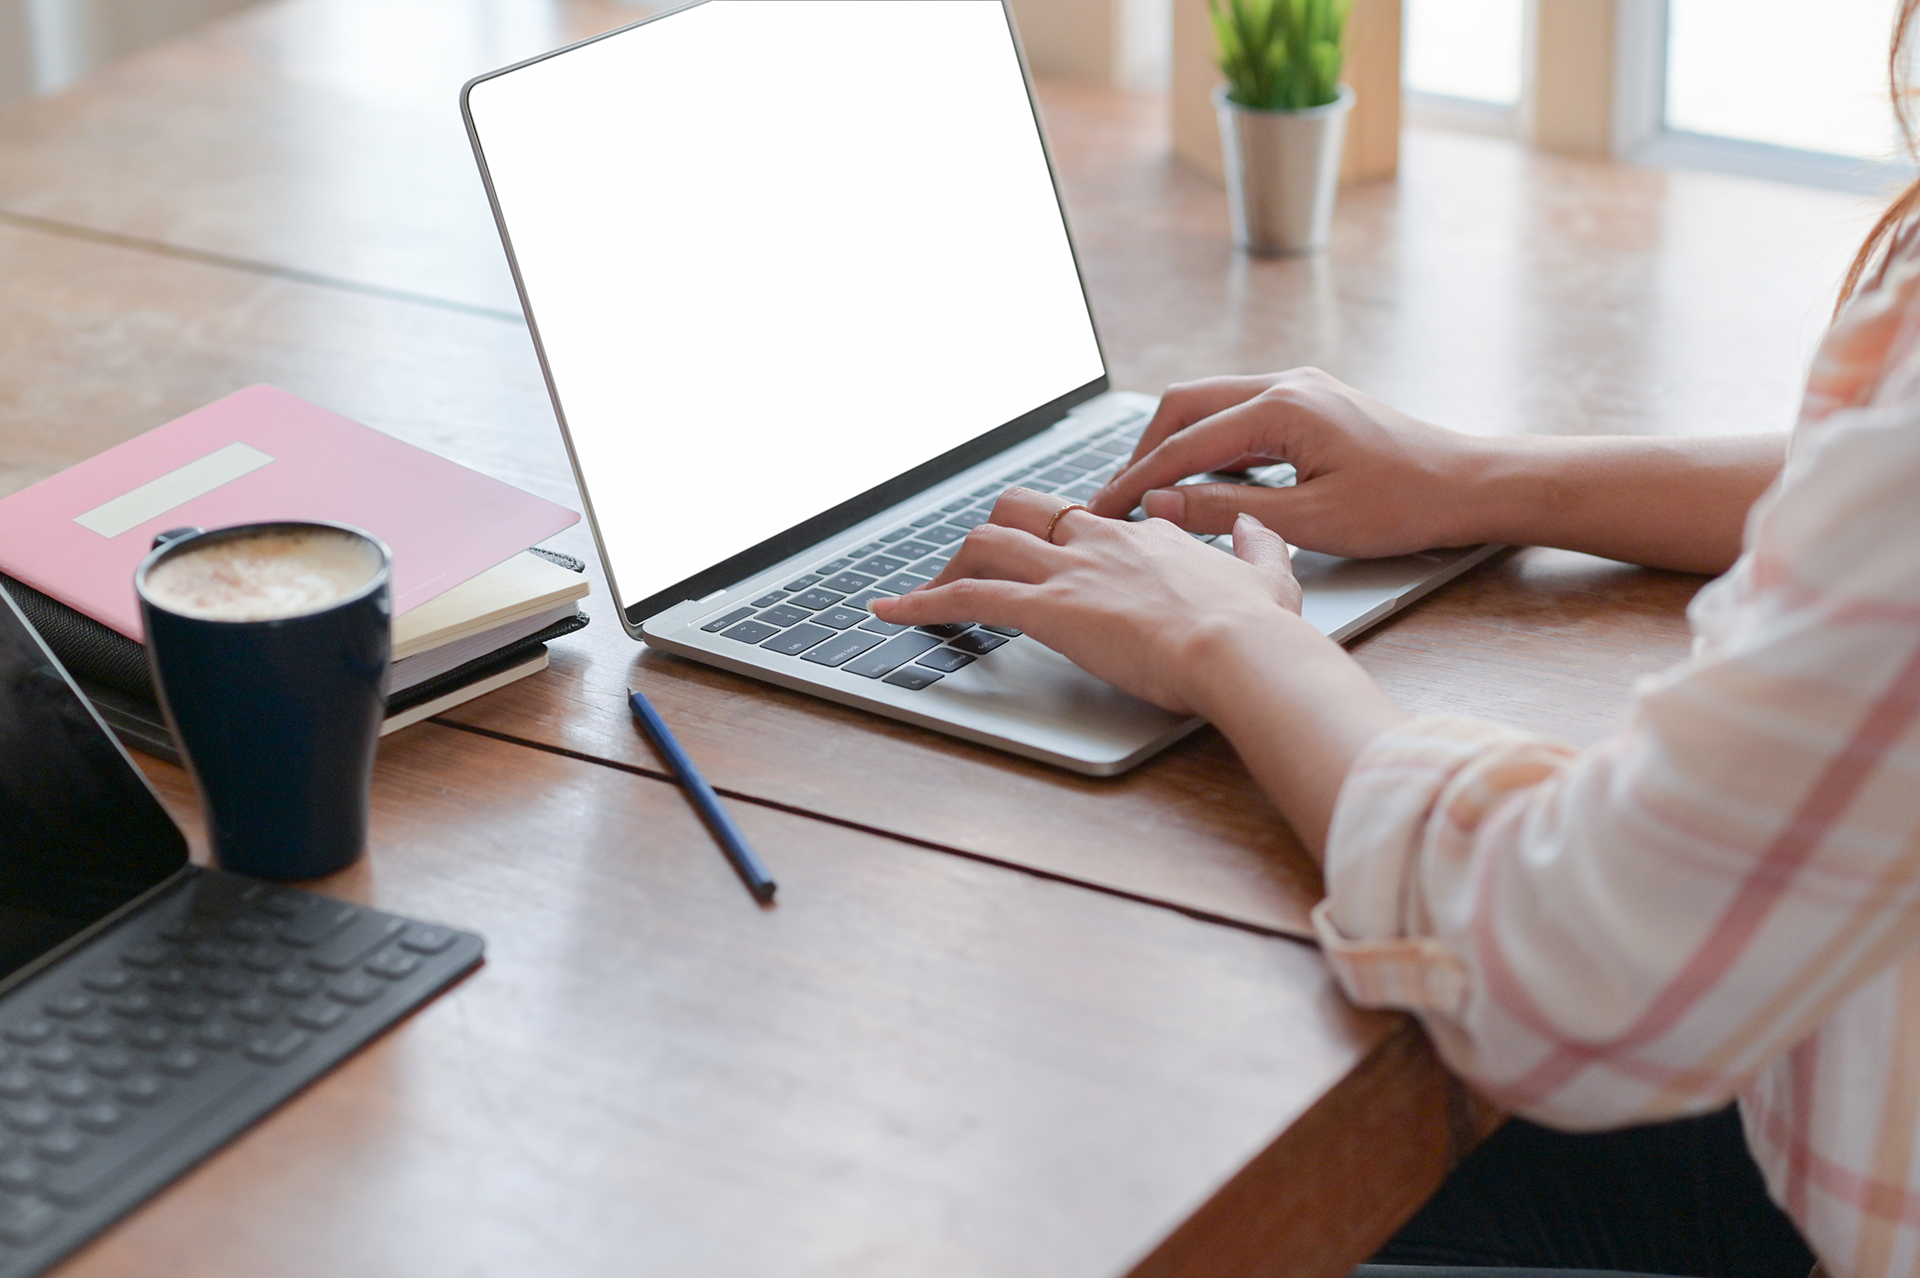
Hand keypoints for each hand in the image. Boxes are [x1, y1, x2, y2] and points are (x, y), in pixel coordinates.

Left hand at [867, 488, 1301, 714]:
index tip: (1050, 558)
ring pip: (986, 544)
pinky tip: (890, 613)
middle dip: (993, 534)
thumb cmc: (1256, 627)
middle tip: (976, 568)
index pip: (1086, 520)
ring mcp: (1069, 570)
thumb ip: (1255, 547)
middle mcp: (1098, 541)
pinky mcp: (1046, 607)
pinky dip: (919, 603)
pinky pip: (966, 596)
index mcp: (1145, 535)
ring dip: (950, 566)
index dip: (1060, 538)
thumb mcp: (1270, 575)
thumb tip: (1254, 528)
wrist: (1241, 650)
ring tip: (925, 594)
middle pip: (1022, 510)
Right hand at [1086, 367, 1489, 558]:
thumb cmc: (1403, 505)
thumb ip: (1226, 511)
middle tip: (1115, 499)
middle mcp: (1285, 384)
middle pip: (1184, 406)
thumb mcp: (1310, 521)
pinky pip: (1239, 417)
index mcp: (1282, 407)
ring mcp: (1297, 389)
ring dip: (1174, 447)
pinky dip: (1209, 448)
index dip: (1136, 480)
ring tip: (1148, 495)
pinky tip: (1200, 485)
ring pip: (1209, 407)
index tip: (1103, 512)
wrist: (1469, 484)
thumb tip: (1160, 507)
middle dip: (1143, 452)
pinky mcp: (1308, 405)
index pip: (1184, 443)